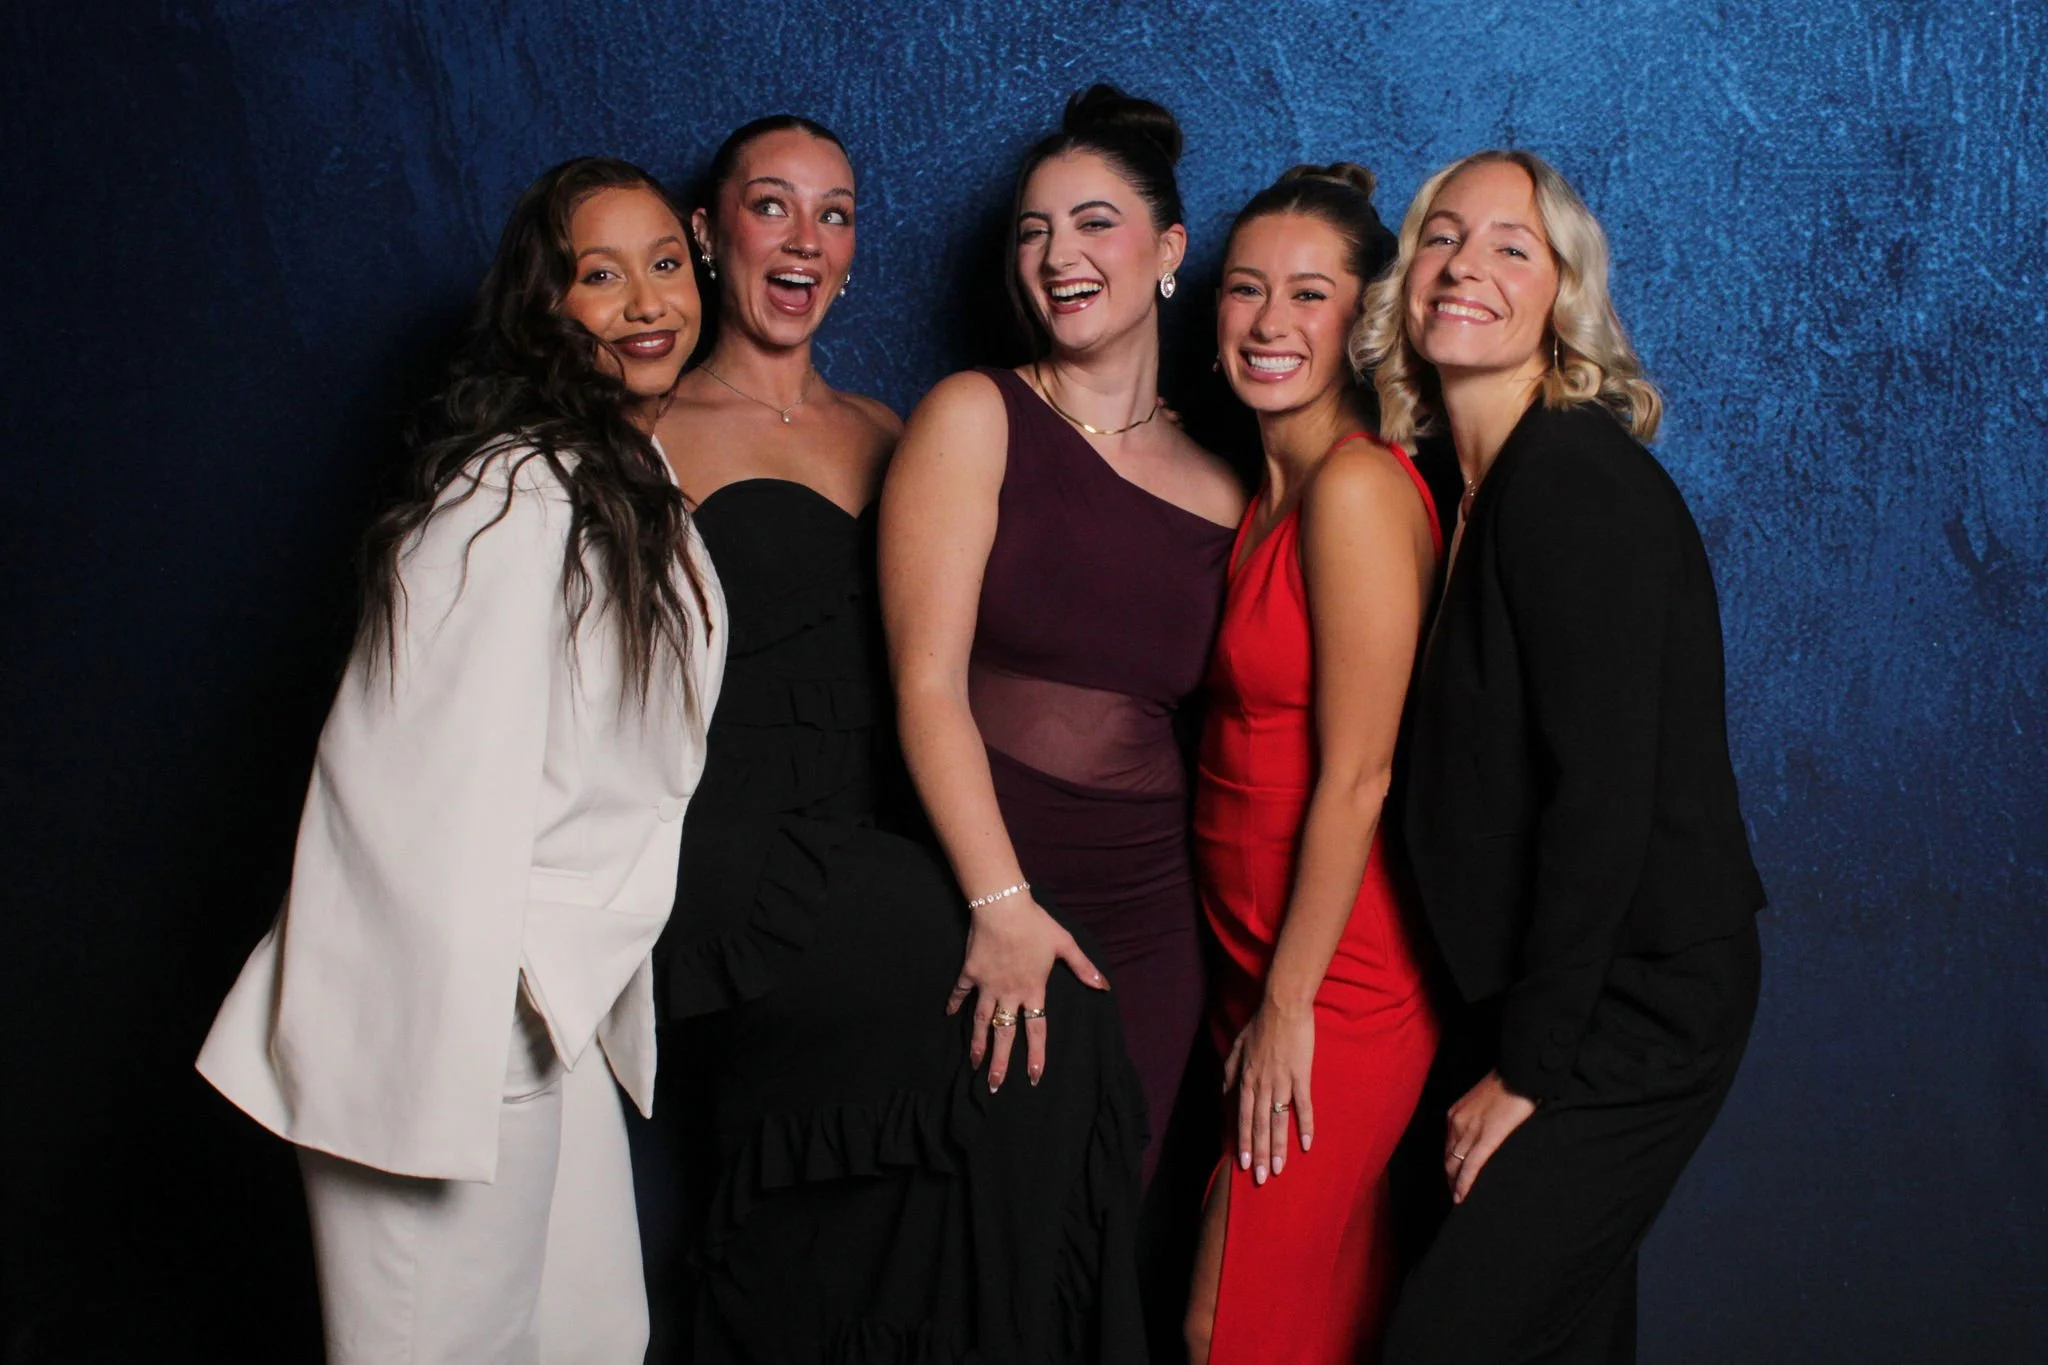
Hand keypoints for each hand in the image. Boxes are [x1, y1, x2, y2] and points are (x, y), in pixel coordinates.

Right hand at [946, 894, 1106, 1091]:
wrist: (1002, 908)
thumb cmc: (1036, 924)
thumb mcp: (1065, 944)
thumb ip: (1083, 968)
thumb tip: (1104, 986)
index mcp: (1033, 990)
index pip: (1036, 1030)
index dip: (1035, 1056)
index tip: (1033, 1078)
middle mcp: (1009, 994)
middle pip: (1004, 1034)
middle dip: (999, 1062)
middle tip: (994, 1085)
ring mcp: (987, 985)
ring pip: (981, 1021)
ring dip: (977, 1043)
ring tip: (974, 1063)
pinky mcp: (970, 973)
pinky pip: (960, 993)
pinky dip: (954, 1004)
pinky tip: (949, 1015)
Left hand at [1221, 1000, 1314, 1184]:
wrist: (1282, 1006)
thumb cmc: (1260, 1026)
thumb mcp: (1236, 1048)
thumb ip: (1230, 1072)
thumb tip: (1226, 1093)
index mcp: (1245, 1079)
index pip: (1242, 1118)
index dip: (1243, 1142)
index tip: (1243, 1165)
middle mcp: (1261, 1084)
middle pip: (1258, 1125)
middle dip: (1259, 1153)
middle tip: (1261, 1179)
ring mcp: (1281, 1081)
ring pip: (1277, 1120)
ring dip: (1278, 1147)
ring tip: (1279, 1169)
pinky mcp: (1300, 1075)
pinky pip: (1302, 1105)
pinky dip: (1305, 1125)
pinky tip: (1307, 1144)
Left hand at [1443, 1069, 1536, 1202]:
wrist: (1521, 1072)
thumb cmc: (1508, 1084)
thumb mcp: (1484, 1100)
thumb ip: (1479, 1116)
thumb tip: (1484, 1130)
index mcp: (1456, 1113)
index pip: (1448, 1147)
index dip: (1449, 1165)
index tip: (1452, 1178)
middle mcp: (1457, 1122)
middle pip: (1448, 1158)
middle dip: (1449, 1178)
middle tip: (1455, 1195)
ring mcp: (1470, 1129)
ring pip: (1455, 1165)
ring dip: (1455, 1184)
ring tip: (1459, 1200)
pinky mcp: (1487, 1137)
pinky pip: (1472, 1165)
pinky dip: (1464, 1183)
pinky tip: (1461, 1197)